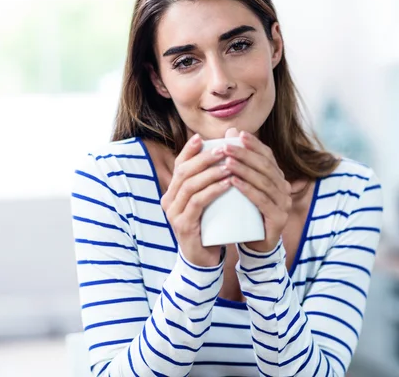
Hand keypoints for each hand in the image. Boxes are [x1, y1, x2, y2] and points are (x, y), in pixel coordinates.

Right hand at [161, 134, 230, 266]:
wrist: (203, 260)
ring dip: (211, 172)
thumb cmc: (208, 226)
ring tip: (230, 164)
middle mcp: (168, 200)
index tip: (203, 138)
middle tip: (224, 148)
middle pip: (184, 171)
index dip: (189, 150)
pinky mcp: (183, 225)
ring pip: (190, 185)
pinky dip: (213, 190)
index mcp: (172, 192)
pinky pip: (198, 202)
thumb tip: (224, 156)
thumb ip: (209, 183)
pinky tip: (227, 183)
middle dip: (204, 157)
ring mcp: (173, 213)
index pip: (178, 165)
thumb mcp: (207, 202)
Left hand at [223, 129, 291, 251]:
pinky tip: (234, 182)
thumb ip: (239, 161)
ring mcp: (283, 203)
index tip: (237, 134)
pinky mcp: (279, 218)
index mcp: (277, 178)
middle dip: (244, 154)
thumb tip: (230, 131)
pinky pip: (262, 201)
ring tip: (226, 162)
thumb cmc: (245, 211)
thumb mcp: (241, 185)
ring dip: (244, 170)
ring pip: (264, 182)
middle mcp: (284, 188)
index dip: (253, 144)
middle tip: (225, 146)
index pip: (267, 156)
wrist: (254, 244)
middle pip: (265, 166)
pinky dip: (248, 190)